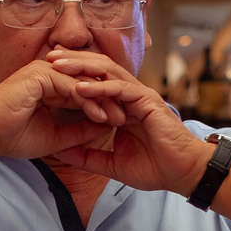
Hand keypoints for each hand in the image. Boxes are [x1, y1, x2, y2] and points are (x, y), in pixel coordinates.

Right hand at [0, 56, 152, 166]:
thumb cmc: (12, 136)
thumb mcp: (55, 136)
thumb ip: (78, 130)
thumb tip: (103, 128)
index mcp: (51, 83)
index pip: (84, 90)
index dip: (104, 105)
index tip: (121, 123)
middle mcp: (49, 72)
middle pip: (88, 82)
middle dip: (110, 101)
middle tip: (129, 118)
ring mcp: (45, 70)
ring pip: (84, 83)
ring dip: (103, 101)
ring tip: (120, 118)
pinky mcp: (41, 74)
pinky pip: (73, 87)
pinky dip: (89, 102)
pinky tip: (102, 117)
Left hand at [37, 50, 208, 194]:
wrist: (183, 174)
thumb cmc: (155, 168)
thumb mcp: (112, 164)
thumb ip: (87, 156)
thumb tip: (60, 153)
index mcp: (123, 105)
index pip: (95, 81)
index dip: (72, 75)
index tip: (47, 72)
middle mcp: (131, 95)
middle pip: (99, 69)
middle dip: (74, 61)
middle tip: (49, 56)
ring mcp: (140, 96)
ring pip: (108, 72)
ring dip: (82, 67)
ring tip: (58, 64)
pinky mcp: (148, 102)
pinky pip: (120, 89)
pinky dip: (99, 88)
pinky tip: (80, 87)